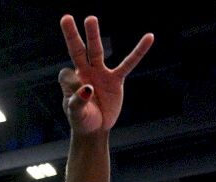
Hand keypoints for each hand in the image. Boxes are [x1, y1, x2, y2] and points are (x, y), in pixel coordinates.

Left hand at [58, 15, 152, 134]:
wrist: (95, 128)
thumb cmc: (82, 120)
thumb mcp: (76, 114)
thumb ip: (77, 102)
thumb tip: (87, 88)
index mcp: (72, 82)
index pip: (66, 74)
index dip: (70, 82)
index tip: (78, 94)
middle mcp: (85, 73)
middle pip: (77, 51)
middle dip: (72, 35)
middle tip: (66, 18)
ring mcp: (101, 74)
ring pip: (96, 51)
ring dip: (93, 35)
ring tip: (90, 18)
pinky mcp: (116, 80)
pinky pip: (128, 63)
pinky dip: (138, 52)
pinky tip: (149, 37)